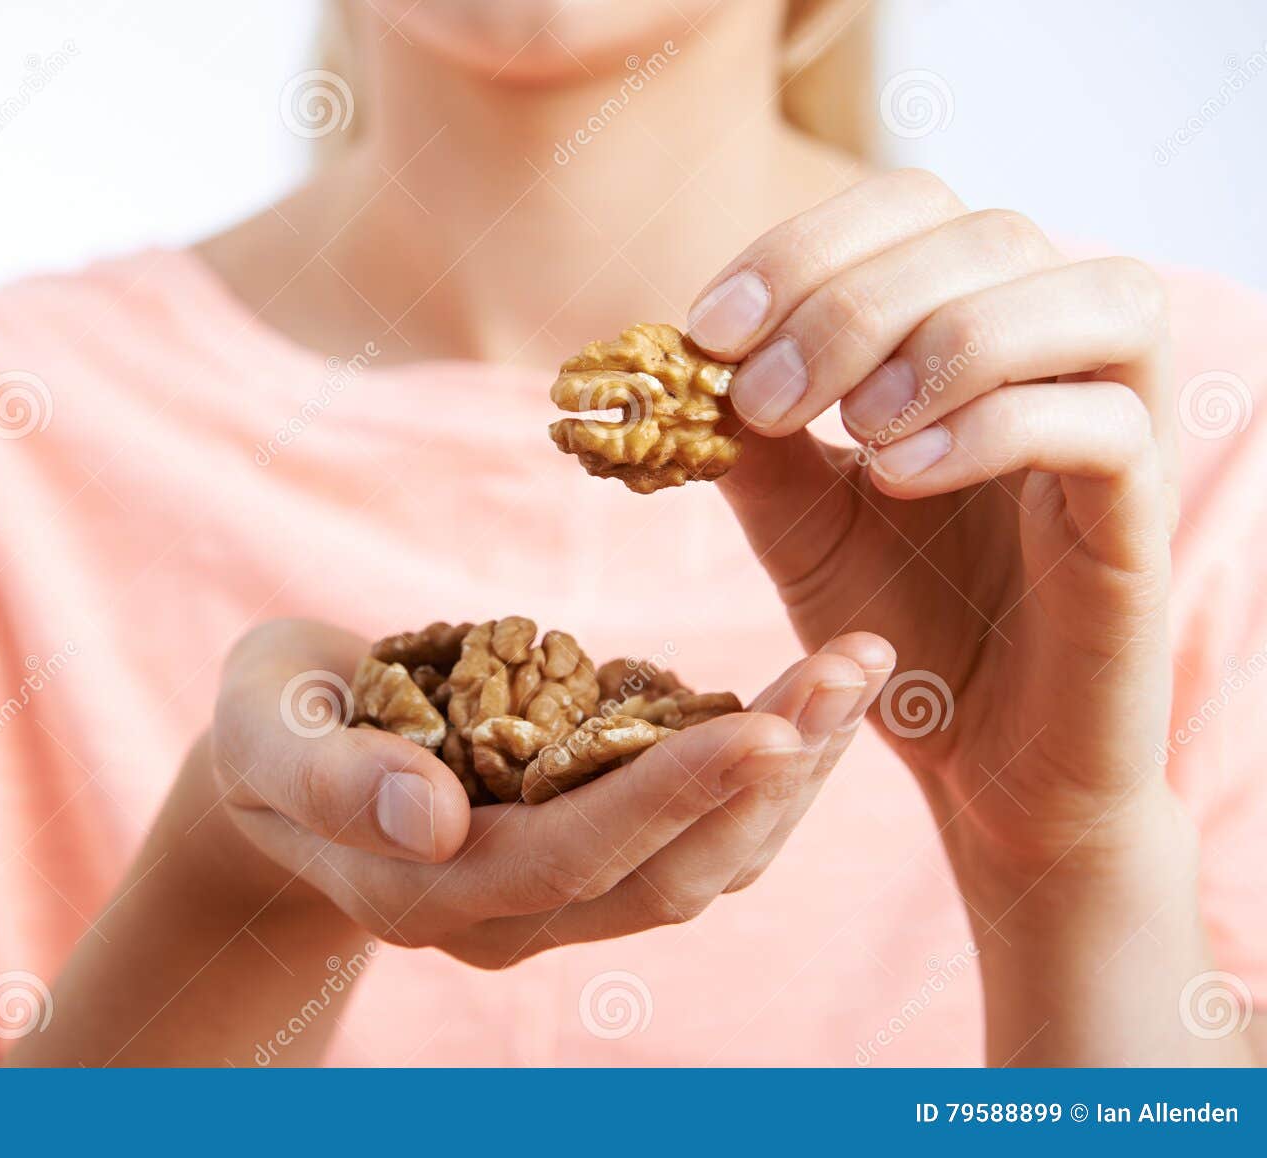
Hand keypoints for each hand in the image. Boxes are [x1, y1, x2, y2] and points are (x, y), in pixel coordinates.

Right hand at [212, 618, 893, 968]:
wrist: (288, 759)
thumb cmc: (270, 725)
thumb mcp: (266, 730)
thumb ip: (330, 779)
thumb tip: (430, 820)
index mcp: (424, 888)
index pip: (568, 858)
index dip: (669, 798)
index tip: (765, 726)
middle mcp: (506, 915)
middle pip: (664, 875)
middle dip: (766, 779)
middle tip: (852, 671)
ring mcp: (554, 898)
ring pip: (701, 868)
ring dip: (788, 780)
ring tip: (856, 674)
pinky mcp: (588, 859)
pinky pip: (697, 839)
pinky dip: (762, 777)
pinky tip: (809, 707)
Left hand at [689, 168, 1186, 897]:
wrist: (979, 763)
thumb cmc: (899, 624)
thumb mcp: (800, 520)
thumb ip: (752, 439)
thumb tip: (672, 359)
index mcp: (973, 333)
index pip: (916, 205)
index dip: (807, 245)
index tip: (712, 329)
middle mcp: (1063, 358)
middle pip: (996, 232)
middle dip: (856, 301)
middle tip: (767, 398)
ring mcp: (1121, 430)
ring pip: (1097, 296)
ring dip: (946, 343)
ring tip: (852, 433)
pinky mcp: (1142, 519)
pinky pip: (1110, 424)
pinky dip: (993, 429)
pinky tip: (900, 478)